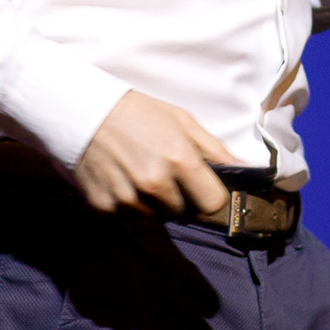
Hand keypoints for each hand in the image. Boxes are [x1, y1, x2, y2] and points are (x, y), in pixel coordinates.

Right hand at [72, 89, 236, 218]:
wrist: (84, 111)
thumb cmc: (139, 113)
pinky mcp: (104, 206)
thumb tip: (244, 170)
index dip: (210, 196)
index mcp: (179, 159)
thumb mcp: (182, 121)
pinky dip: (128, 205)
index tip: (202, 188)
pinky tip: (121, 180)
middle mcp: (154, 183)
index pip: (212, 204)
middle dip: (180, 198)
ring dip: (153, 204)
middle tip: (164, 174)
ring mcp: (127, 198)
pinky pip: (128, 218)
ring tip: (140, 175)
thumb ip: (214, 149)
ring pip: (155, 218)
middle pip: (183, 213)